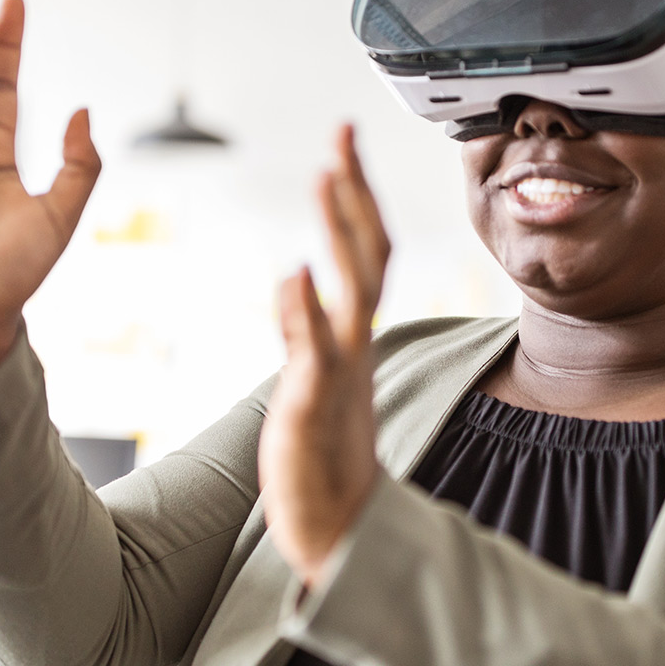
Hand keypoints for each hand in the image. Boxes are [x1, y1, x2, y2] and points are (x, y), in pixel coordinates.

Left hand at [259, 126, 391, 587]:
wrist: (340, 529)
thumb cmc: (324, 457)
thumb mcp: (312, 381)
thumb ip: (305, 331)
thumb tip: (296, 280)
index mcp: (353, 337)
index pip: (366, 253)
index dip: (357, 198)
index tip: (343, 147)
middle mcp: (354, 346)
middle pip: (368, 256)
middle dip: (355, 193)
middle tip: (343, 135)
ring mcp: (339, 374)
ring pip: (351, 292)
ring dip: (340, 233)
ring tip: (327, 179)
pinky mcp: (315, 408)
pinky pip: (315, 354)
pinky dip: (307, 312)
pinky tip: (296, 272)